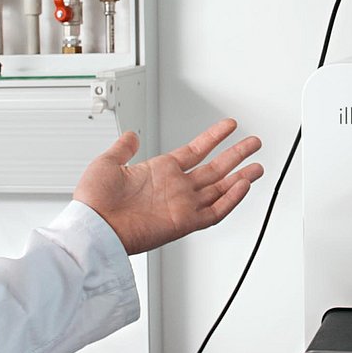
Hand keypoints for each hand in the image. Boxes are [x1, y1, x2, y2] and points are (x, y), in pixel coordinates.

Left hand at [73, 118, 262, 255]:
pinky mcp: (183, 222)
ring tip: (258, 165)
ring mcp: (181, 205)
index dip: (214, 137)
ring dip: (240, 177)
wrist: (93, 227)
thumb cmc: (95, 201)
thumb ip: (123, 148)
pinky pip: (214, 211)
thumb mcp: (107, 163)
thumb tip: (131, 136)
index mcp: (160, 172)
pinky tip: (243, 186)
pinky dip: (231, 200)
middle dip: (236, 155)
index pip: (195, 151)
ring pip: (220, 190)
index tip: (229, 126)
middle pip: (214, 169)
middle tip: (254, 143)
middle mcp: (174, 188)